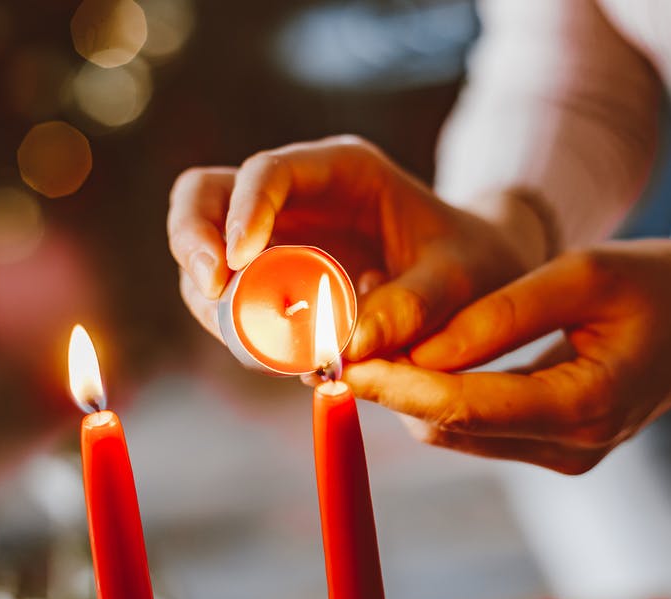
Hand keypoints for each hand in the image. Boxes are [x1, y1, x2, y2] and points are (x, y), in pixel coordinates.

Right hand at [167, 135, 549, 358]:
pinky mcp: (269, 274)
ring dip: (210, 297)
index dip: (242, 212)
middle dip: (192, 241)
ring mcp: (275, 233)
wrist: (478, 274)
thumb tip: (347, 346)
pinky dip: (231, 325)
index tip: (236, 265)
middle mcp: (297, 194)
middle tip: (208, 291)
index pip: (268, 171)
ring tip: (257, 348)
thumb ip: (413, 306)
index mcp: (343, 170)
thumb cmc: (474, 261)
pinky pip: (228, 294)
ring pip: (205, 247)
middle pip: (205, 195)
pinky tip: (270, 356)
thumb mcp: (461, 279)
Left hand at [344, 240, 670, 473]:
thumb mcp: (583, 274)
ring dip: (410, 389)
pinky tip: (417, 345)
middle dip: (392, 386)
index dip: (397, 385)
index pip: (465, 406)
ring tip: (374, 331)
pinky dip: (440, 390)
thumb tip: (421, 348)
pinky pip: (478, 425)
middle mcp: (573, 446)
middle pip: (452, 426)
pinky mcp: (554, 444)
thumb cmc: (663, 282)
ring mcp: (565, 453)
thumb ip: (502, 315)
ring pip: (457, 430)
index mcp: (586, 405)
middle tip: (342, 337)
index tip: (343, 358)